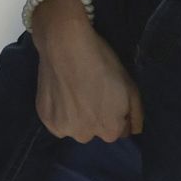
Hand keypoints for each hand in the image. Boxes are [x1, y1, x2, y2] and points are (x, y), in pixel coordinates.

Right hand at [31, 0, 142, 141]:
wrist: (65, 44)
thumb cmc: (102, 63)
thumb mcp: (130, 86)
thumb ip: (135, 114)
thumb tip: (134, 131)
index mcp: (110, 131)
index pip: (117, 130)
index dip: (114, 112)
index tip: (108, 95)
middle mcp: (86, 137)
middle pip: (94, 130)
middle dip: (95, 116)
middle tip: (89, 91)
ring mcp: (64, 129)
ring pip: (74, 127)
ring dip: (76, 116)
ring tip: (73, 90)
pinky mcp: (46, 119)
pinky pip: (56, 121)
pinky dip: (58, 111)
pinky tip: (60, 92)